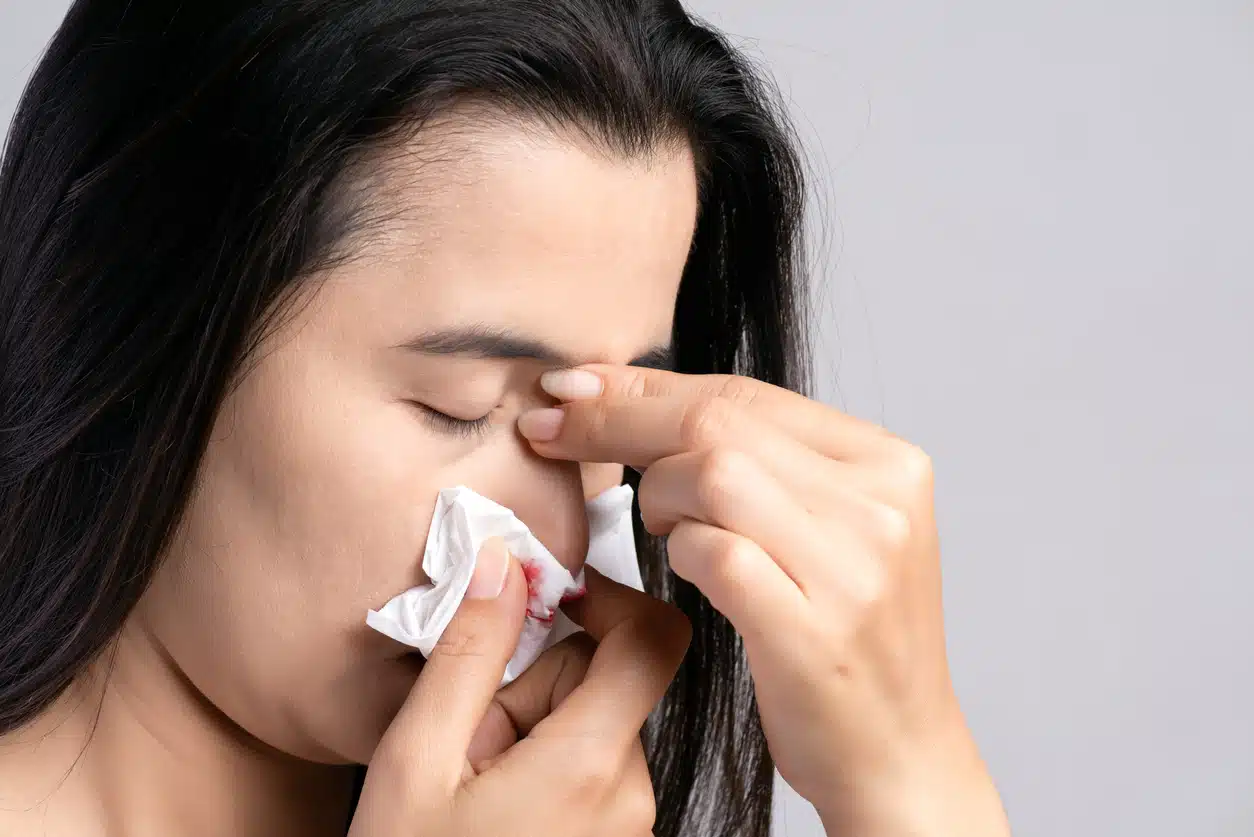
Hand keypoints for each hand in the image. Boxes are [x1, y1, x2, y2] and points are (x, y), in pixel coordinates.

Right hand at [350, 538, 690, 836]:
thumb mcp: (418, 761)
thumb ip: (469, 653)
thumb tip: (504, 565)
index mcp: (589, 766)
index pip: (654, 640)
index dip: (609, 598)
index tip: (550, 599)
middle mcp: (629, 796)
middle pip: (607, 680)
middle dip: (537, 685)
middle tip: (473, 738)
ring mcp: (628, 825)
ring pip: (594, 723)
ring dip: (535, 729)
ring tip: (477, 781)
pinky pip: (592, 768)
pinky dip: (546, 766)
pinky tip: (496, 804)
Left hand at [520, 366, 1011, 835]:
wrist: (899, 753)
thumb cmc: (844, 638)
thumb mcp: (828, 529)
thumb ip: (763, 462)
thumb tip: (635, 399)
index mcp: (888, 464)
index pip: (746, 392)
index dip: (646, 386)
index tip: (572, 386)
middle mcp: (881, 504)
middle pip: (720, 421)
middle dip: (617, 418)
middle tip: (550, 426)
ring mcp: (854, 566)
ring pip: (712, 473)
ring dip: (656, 495)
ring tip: (661, 526)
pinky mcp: (814, 629)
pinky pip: (713, 552)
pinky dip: (680, 552)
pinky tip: (684, 567)